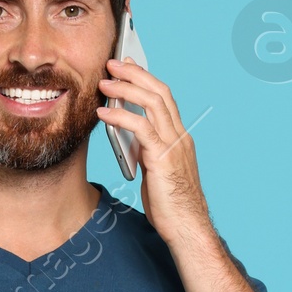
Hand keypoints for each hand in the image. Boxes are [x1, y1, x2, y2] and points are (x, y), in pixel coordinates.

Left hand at [98, 59, 211, 244]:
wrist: (187, 228)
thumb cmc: (171, 207)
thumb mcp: (155, 172)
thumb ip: (146, 152)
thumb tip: (129, 140)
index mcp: (180, 138)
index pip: (164, 98)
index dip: (146, 79)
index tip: (128, 66)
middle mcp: (180, 136)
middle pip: (160, 92)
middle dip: (135, 74)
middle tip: (113, 64)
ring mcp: (174, 145)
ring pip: (152, 103)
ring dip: (126, 89)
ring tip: (105, 83)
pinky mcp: (164, 158)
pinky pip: (141, 128)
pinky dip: (121, 117)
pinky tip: (104, 114)